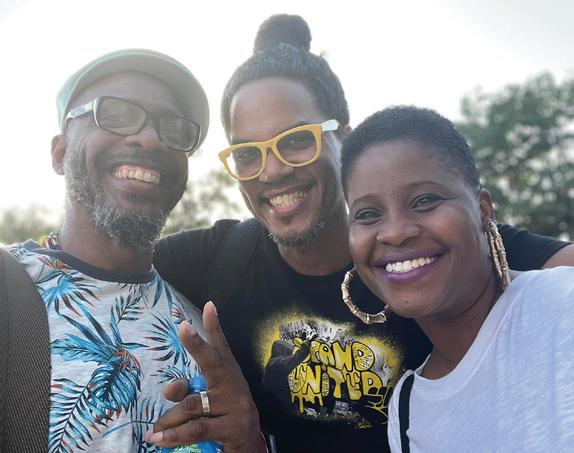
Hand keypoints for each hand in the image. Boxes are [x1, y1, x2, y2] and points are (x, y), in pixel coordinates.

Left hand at [145, 302, 265, 452]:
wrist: (249, 447)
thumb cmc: (226, 417)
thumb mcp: (208, 401)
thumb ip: (188, 391)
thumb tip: (169, 390)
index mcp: (228, 374)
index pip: (221, 346)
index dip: (214, 326)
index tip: (209, 306)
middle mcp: (233, 384)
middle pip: (212, 362)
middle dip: (197, 344)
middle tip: (184, 328)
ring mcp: (236, 405)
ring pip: (192, 405)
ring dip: (169, 419)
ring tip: (153, 432)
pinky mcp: (233, 428)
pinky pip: (196, 428)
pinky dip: (174, 435)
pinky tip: (159, 439)